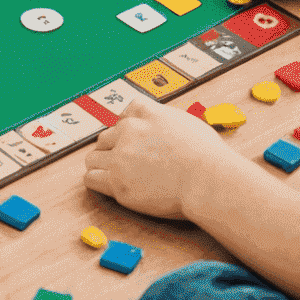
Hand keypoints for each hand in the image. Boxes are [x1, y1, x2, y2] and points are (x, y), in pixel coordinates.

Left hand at [83, 96, 227, 219]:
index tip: (133, 143)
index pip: (124, 115)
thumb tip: (163, 127)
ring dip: (102, 166)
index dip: (127, 131)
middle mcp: (129, 130)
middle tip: (128, 165)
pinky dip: (97, 182)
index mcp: (146, 113)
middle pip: (105, 138)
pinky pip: (91, 178)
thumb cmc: (208, 157)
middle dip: (114, 150)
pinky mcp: (118, 182)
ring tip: (116, 176)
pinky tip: (108, 186)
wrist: (208, 180)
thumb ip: (167, 121)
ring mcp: (121, 156)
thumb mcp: (187, 124)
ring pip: (93, 158)